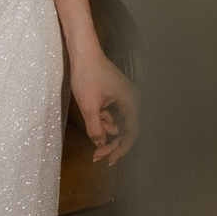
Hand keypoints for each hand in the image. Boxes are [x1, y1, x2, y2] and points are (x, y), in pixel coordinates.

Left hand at [69, 50, 139, 166]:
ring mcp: (126, 98)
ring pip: (119, 123)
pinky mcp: (118, 96)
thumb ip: (96, 129)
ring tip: (93, 121)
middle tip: (96, 155)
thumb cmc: (88, 76)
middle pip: (127, 130)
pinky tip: (95, 114)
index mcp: (131, 102)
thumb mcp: (89, 107)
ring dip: (106, 128)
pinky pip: (115, 114)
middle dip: (111, 142)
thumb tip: (100, 145)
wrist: (84, 55)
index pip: (132, 132)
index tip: (109, 160)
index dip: (122, 149)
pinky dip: (105, 119)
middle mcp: (133, 100)